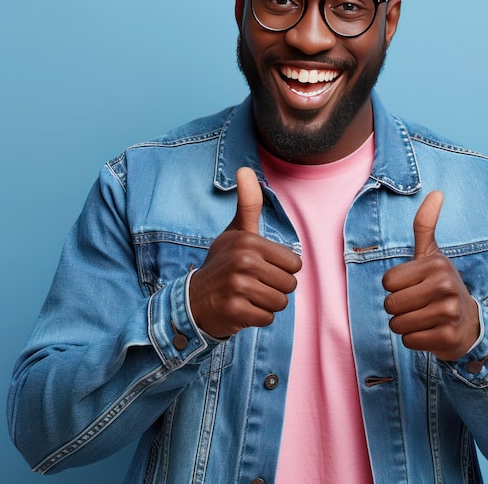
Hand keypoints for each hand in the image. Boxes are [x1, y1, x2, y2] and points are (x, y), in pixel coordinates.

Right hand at [188, 167, 300, 338]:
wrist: (193, 298)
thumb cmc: (223, 262)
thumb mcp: (236, 231)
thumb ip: (248, 203)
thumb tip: (244, 169)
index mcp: (248, 242)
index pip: (294, 264)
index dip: (281, 270)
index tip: (261, 268)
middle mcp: (243, 262)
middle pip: (289, 285)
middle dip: (275, 288)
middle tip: (253, 284)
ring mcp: (237, 287)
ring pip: (280, 303)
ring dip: (267, 304)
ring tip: (248, 296)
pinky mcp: (234, 310)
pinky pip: (267, 319)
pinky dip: (257, 318)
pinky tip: (241, 308)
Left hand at [382, 191, 479, 360]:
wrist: (468, 325)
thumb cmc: (440, 286)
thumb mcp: (431, 255)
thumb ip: (425, 225)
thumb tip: (436, 192)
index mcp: (436, 264)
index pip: (387, 281)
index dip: (395, 287)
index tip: (414, 286)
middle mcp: (445, 285)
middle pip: (390, 304)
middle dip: (397, 309)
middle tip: (418, 306)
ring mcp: (448, 312)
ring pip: (397, 324)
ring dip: (404, 325)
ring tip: (423, 318)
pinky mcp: (447, 337)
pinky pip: (409, 340)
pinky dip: (414, 340)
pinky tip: (430, 332)